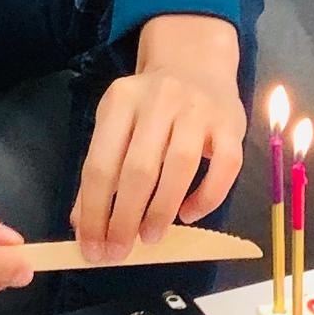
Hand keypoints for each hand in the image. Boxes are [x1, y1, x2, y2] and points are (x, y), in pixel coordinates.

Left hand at [72, 14, 246, 260]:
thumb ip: (101, 169)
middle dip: (124, 219)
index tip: (92, 248)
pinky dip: (206, 198)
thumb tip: (82, 224)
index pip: (100, 164)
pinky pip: (224, 167)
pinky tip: (189, 215)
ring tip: (150, 238)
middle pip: (138, 169)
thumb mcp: (117, 125)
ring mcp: (199, 110)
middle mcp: (160, 101)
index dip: (93, 211)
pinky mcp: (231, 123)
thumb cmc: (150, 106)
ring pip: (179, 167)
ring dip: (161, 210)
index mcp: (121, 101)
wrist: (196, 62)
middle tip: (118, 252)